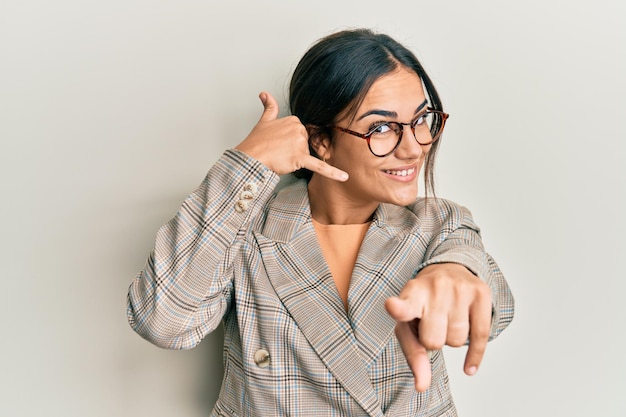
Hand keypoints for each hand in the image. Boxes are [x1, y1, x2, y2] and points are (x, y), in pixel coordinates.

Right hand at [235, 91, 347, 181]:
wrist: (251, 157)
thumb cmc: (256, 142)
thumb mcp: (264, 121)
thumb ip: (269, 106)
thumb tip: (265, 93)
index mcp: (294, 120)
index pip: (300, 134)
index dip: (290, 141)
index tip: (279, 143)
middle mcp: (299, 130)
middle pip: (304, 144)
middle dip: (293, 151)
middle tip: (278, 152)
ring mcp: (300, 145)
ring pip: (305, 155)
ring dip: (295, 160)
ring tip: (280, 158)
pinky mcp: (301, 159)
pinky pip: (319, 166)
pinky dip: (332, 172)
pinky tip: (344, 177)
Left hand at [384, 263, 491, 391]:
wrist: (449, 270)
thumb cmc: (423, 304)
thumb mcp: (409, 324)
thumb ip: (413, 354)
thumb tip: (422, 385)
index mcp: (412, 294)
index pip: (404, 305)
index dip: (398, 308)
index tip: (392, 306)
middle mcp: (435, 288)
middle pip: (434, 341)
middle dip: (433, 341)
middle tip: (432, 326)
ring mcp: (459, 288)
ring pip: (458, 341)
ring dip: (452, 340)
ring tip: (447, 322)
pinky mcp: (481, 293)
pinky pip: (482, 336)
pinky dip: (475, 356)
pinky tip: (468, 367)